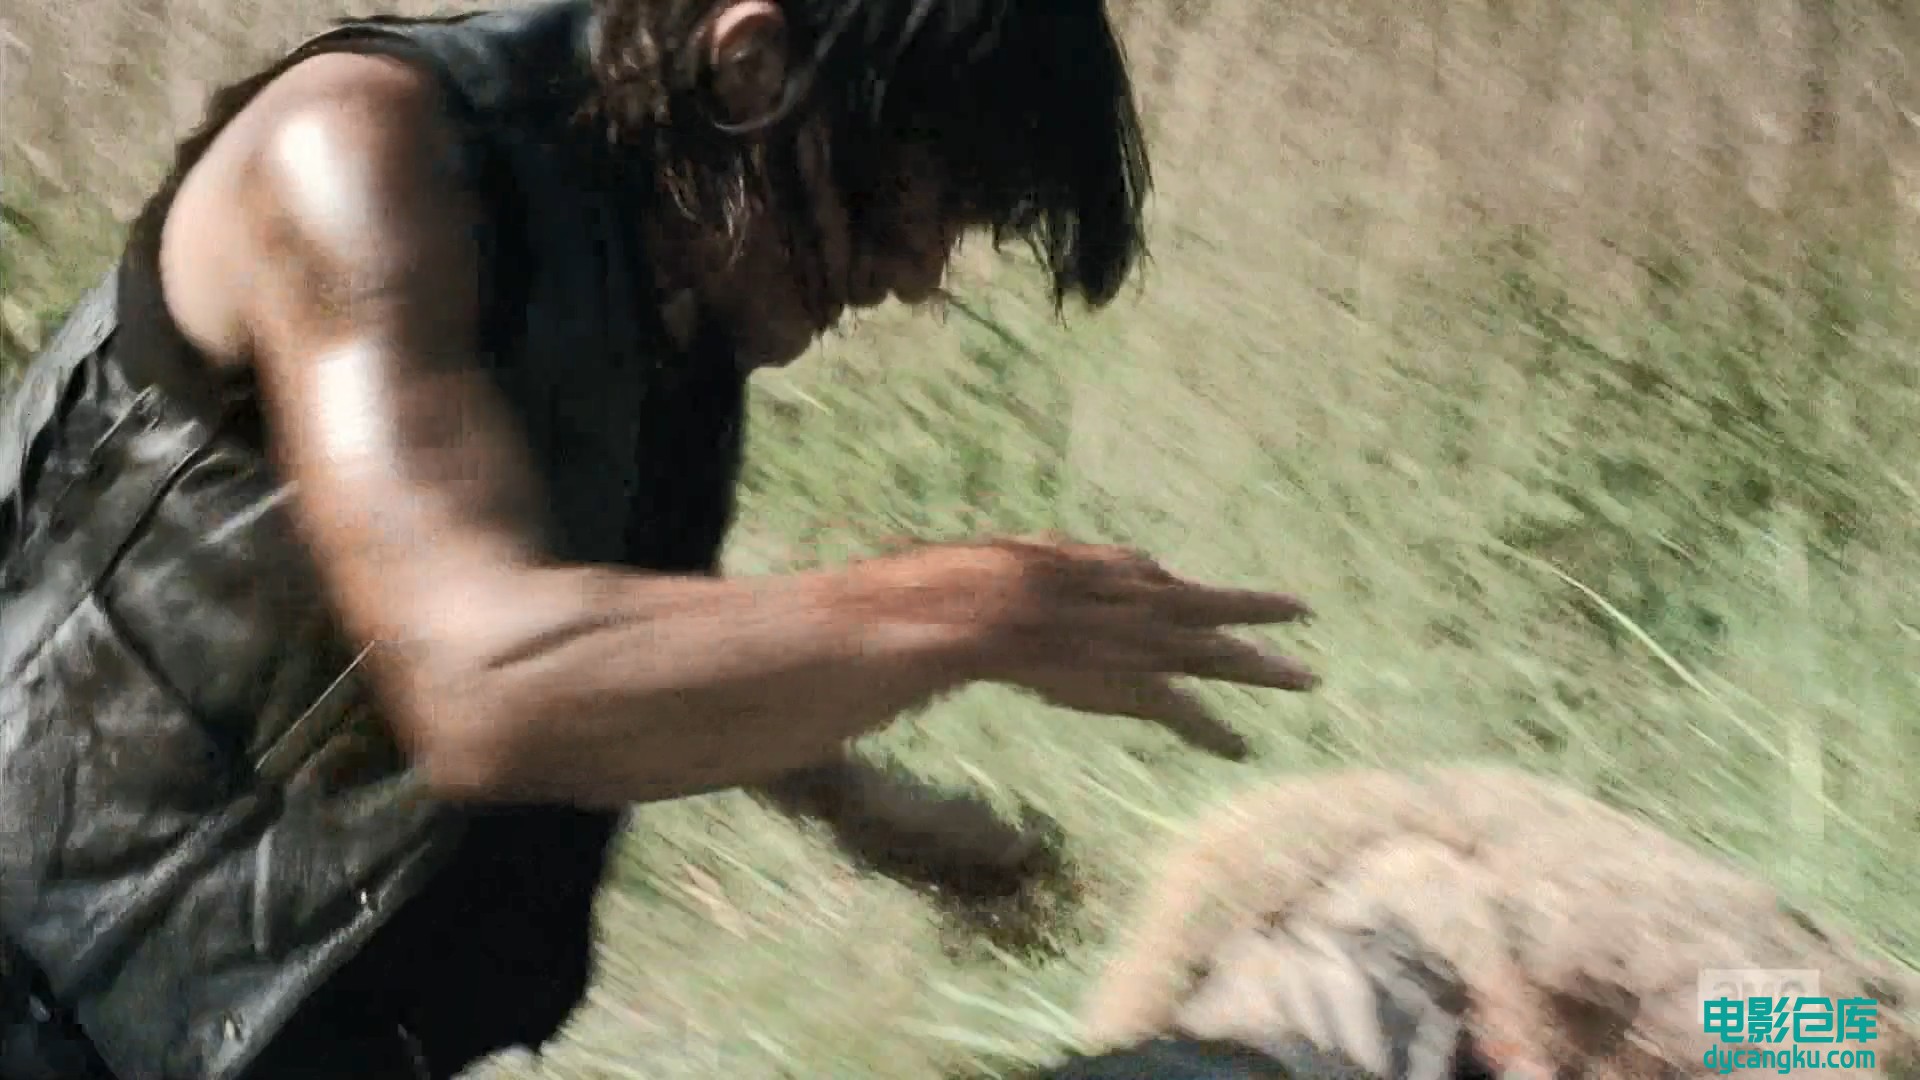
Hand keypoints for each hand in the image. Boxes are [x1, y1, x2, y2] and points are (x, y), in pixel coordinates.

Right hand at [872, 537, 1316, 759]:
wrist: (987, 611)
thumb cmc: (976, 591)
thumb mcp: (1004, 572)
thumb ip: (1017, 574)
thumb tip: (960, 571)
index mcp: (1111, 576)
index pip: (1160, 585)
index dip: (1181, 596)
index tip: (1201, 600)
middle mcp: (1141, 605)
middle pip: (1209, 607)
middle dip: (1256, 610)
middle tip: (1303, 609)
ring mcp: (1146, 645)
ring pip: (1219, 656)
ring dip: (1263, 669)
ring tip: (1307, 679)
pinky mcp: (1139, 686)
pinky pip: (1186, 711)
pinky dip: (1213, 730)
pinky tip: (1240, 747)